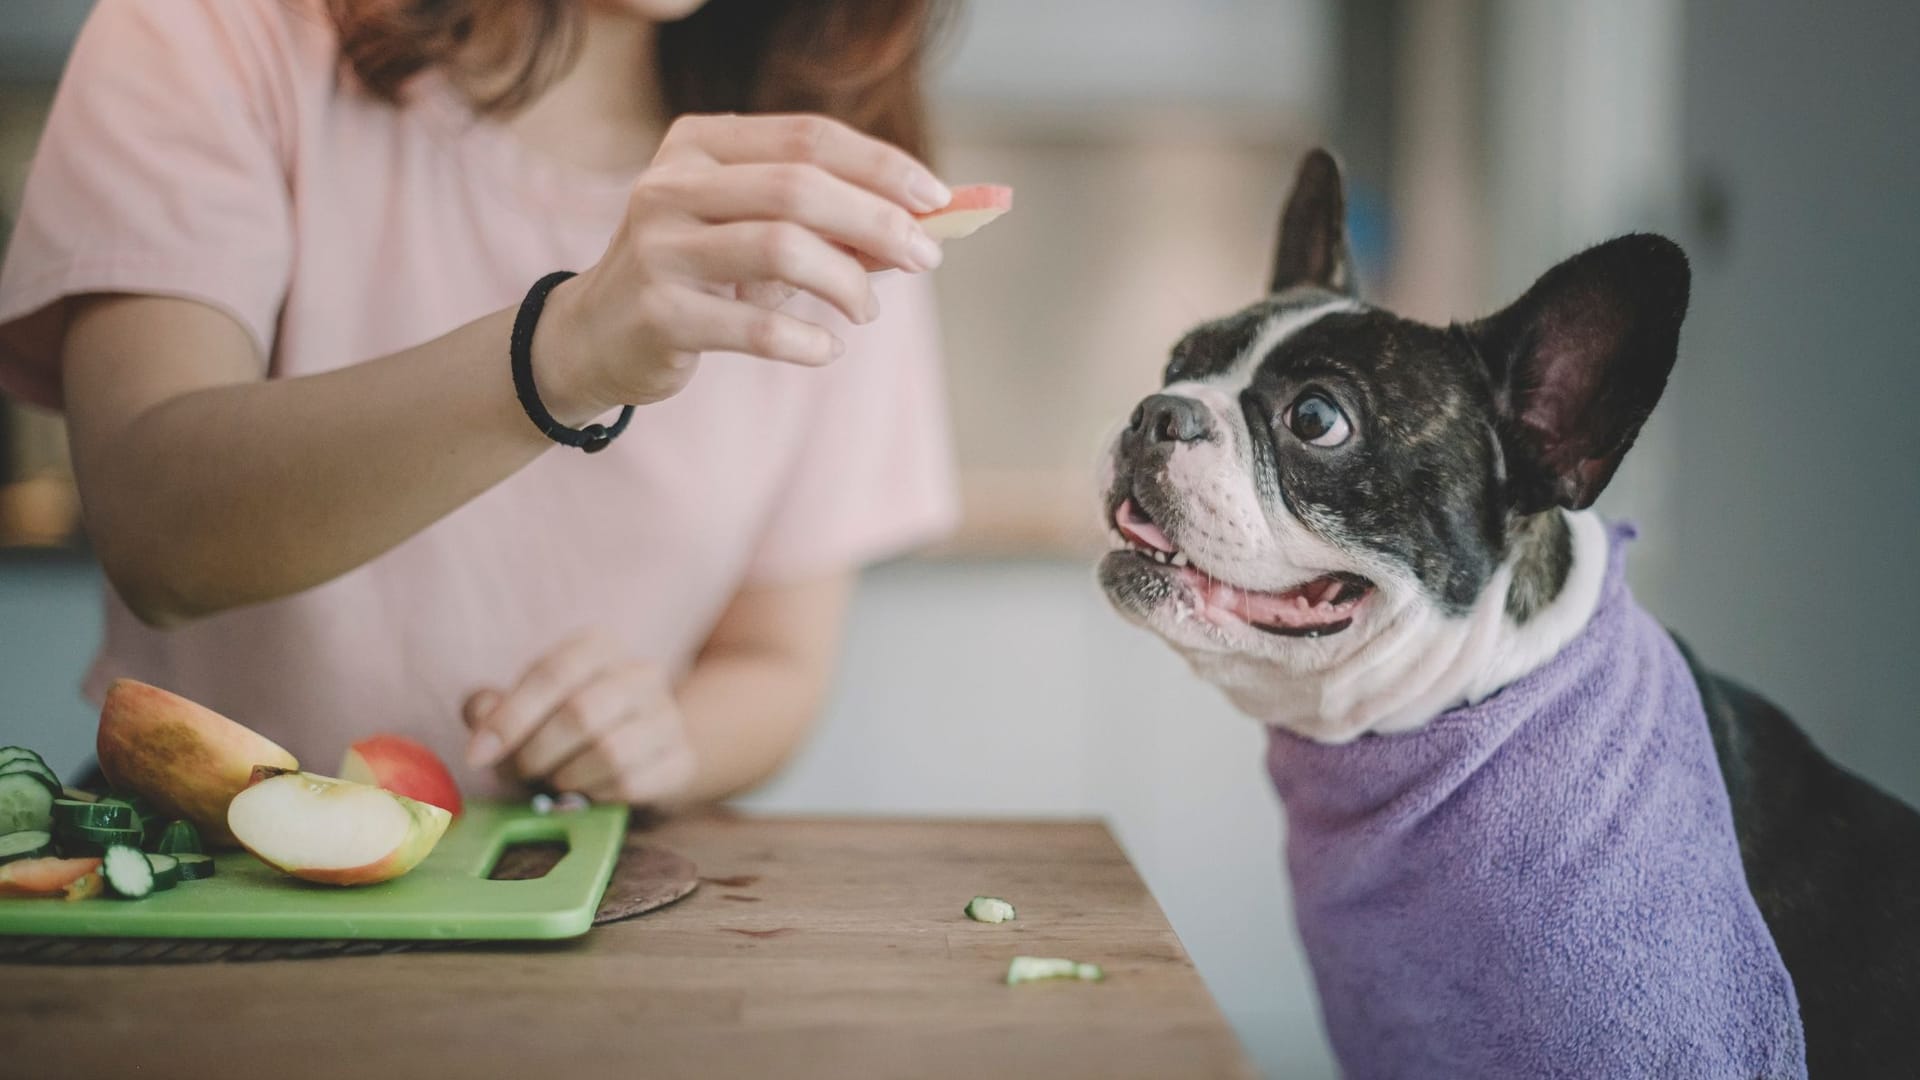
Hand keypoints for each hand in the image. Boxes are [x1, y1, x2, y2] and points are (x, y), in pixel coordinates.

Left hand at [462, 630, 697, 804]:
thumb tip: (479, 716)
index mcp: (598, 646)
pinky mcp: (682, 759)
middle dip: (536, 754)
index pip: (552, 672)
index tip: (477, 756)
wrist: (647, 744)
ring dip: (567, 778)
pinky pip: (631, 785)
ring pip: (609, 753)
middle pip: (580, 715)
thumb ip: (493, 707)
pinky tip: (588, 791)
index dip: (509, 718)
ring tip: (555, 781)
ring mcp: (668, 716)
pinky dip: (596, 796)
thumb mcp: (528, 706)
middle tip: (519, 773)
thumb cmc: (571, 724)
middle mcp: (641, 672)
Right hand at [532, 113, 951, 420]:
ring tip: (865, 310)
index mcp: (698, 145)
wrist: (593, 336)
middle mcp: (672, 185)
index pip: (807, 137)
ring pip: (781, 249)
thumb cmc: (695, 275)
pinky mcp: (658, 313)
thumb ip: (819, 222)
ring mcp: (659, 248)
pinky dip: (807, 339)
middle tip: (926, 257)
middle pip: (800, 188)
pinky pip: (755, 324)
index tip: (937, 197)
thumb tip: (917, 228)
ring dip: (847, 282)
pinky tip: (827, 348)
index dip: (881, 164)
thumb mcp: (747, 231)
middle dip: (878, 222)